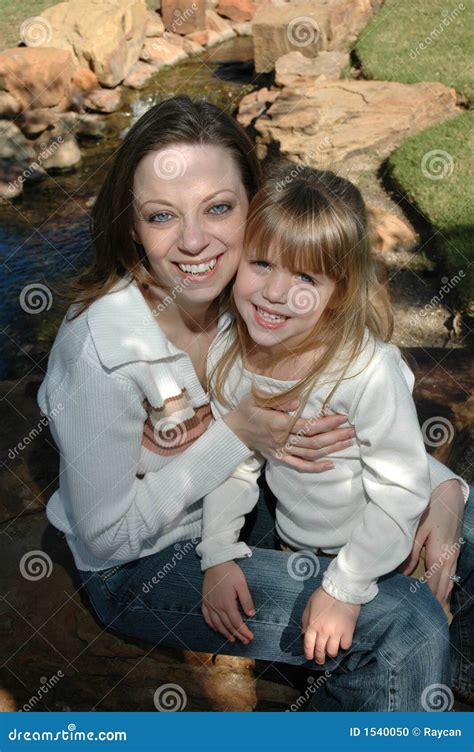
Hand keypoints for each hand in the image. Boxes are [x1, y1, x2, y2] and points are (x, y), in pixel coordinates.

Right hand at [202, 561, 255, 643]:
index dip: (243, 632)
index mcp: (227, 603)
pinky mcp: (205, 600)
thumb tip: (251, 614)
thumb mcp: (242, 584)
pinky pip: (207, 617)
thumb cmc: (230, 571)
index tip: (250, 637)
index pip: (236, 622)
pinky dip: (212, 625)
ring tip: (232, 639)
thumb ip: (246, 600)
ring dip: (225, 633)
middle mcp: (217, 606)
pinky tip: (216, 629)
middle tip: (245, 641)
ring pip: (217, 624)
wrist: (215, 562)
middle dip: (237, 635)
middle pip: (228, 625)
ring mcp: (210, 604)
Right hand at [223, 393, 354, 472]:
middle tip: (353, 430)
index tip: (343, 417)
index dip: (328, 422)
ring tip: (348, 442)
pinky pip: (300, 466)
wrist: (234, 430)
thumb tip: (298, 400)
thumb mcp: (257, 398)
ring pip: (311, 453)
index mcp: (278, 424)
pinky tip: (330, 465)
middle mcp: (282, 440)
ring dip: (331, 449)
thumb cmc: (247, 409)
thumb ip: (278, 399)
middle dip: (335, 436)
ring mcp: (281, 451)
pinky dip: (315, 468)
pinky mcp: (280, 458)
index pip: (309, 425)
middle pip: (314, 441)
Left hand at [302, 586, 360, 664]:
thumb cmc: (323, 596)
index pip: (308, 645)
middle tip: (321, 660)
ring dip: (331, 653)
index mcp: (312, 625)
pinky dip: (343, 646)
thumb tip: (304, 634)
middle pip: (320, 651)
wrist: (342, 588)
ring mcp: (336, 632)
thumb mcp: (309, 606)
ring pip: (333, 651)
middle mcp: (323, 631)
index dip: (309, 653)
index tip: (310, 657)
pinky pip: (345, 646)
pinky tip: (342, 642)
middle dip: (319, 658)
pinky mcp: (348, 631)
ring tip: (331, 651)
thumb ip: (305, 621)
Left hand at [398, 479, 464, 602]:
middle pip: (443, 585)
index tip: (418, 610)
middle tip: (425, 614)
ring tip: (432, 607)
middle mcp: (450, 558)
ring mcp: (455, 553)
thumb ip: (410, 552)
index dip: (427, 598)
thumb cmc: (430, 508)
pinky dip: (445, 583)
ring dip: (441, 592)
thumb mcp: (417, 529)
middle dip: (435, 600)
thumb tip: (402, 573)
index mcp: (440, 554)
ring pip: (449, 580)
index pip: (434, 584)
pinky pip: (451, 572)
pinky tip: (441, 589)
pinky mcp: (455, 549)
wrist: (450, 493)